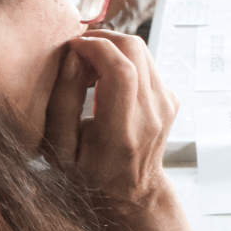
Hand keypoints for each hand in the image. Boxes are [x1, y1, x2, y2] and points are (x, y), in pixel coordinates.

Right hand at [43, 31, 179, 213]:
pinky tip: (106, 80)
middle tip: (79, 53)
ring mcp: (166, 105)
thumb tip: (73, 57)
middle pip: (134, 49)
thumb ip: (63, 101)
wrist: (132, 191)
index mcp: (123, 131)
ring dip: (113, 47)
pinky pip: (147, 63)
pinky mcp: (171, 99)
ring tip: (90, 67)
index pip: (121, 70)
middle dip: (102, 39)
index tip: (72, 47)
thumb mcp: (60, 147)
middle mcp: (151, 115)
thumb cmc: (88, 172)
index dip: (95, 47)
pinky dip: (124, 60)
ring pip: (142, 50)